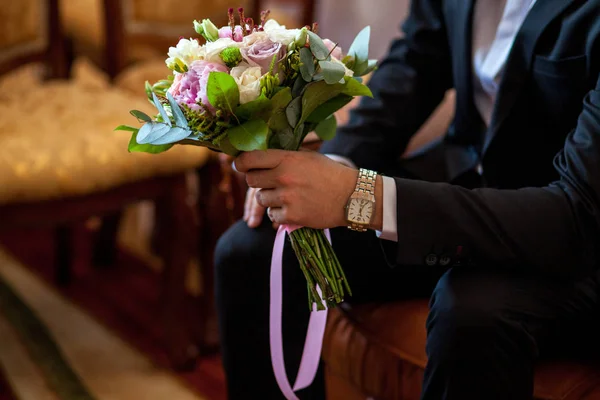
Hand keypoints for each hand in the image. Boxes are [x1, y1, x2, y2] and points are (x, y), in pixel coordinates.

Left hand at [234, 150, 359, 228]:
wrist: (352, 197)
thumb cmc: (329, 174)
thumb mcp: (307, 157)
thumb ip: (282, 156)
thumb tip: (256, 156)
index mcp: (287, 158)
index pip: (250, 158)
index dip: (241, 162)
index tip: (240, 165)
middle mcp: (284, 176)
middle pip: (251, 180)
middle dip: (258, 181)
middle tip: (271, 182)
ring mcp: (287, 197)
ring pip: (261, 199)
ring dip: (270, 199)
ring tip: (288, 196)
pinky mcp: (292, 216)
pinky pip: (272, 216)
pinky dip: (280, 215)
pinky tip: (294, 208)